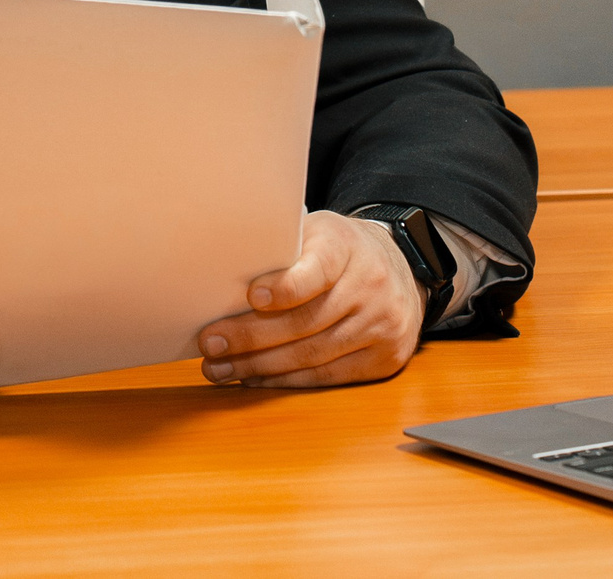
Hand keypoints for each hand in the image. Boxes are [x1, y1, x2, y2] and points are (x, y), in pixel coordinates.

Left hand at [196, 210, 424, 388]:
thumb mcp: (315, 232)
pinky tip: (256, 378)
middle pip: (306, 321)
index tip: (252, 296)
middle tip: (212, 344)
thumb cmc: (339, 251)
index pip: (318, 268)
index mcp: (346, 246)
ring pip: (313, 355)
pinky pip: (328, 376)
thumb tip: (222, 277)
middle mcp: (370, 285)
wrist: (400, 268)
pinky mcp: (384, 358)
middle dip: (252, 337)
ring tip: (222, 369)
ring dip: (261, 367)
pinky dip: (287, 381)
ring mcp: (382, 324)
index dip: (285, 287)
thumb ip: (281, 250)